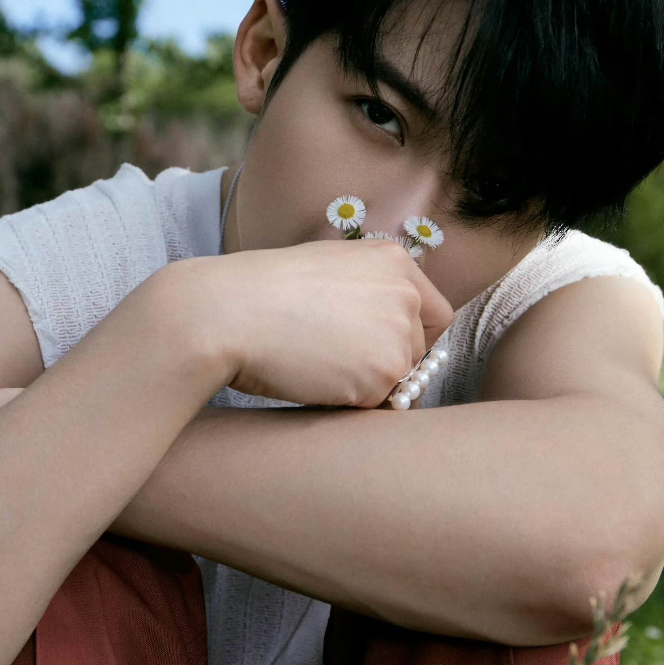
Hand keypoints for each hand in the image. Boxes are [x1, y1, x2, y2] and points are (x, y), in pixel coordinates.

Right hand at [206, 238, 452, 408]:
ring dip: (366, 383)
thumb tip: (387, 330)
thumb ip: (368, 291)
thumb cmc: (263, 292)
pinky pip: (375, 402)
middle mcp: (405, 295)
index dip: (411, 337)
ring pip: (398, 379)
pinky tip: (314, 378)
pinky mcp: (382, 374)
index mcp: (393, 262)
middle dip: (386, 364)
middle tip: (335, 360)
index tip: (383, 348)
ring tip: (318, 364)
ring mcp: (397, 335)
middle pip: (418, 350)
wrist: (229, 313)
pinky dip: (349, 401)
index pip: (434, 313)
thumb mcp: (329, 268)